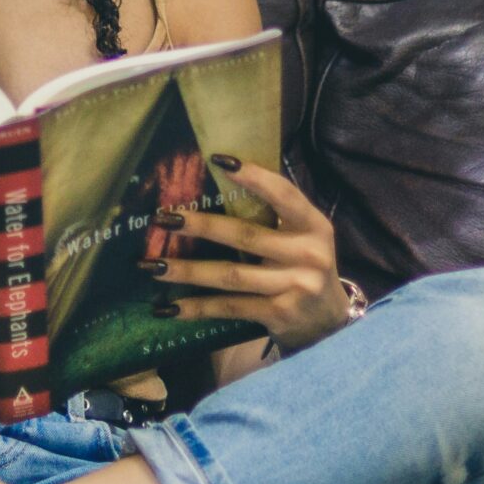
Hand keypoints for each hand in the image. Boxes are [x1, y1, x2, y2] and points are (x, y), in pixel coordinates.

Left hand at [140, 155, 348, 354]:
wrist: (329, 322)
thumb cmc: (305, 267)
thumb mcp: (304, 236)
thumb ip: (276, 214)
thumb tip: (223, 178)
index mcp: (314, 226)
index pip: (284, 195)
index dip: (254, 177)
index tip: (218, 160)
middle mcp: (307, 255)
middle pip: (246, 236)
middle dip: (200, 226)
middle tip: (163, 218)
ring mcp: (294, 287)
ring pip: (231, 276)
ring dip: (188, 271)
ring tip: (153, 264)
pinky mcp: (278, 315)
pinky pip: (230, 308)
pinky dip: (198, 307)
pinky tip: (170, 308)